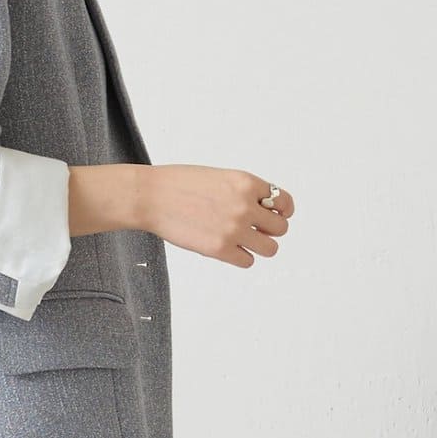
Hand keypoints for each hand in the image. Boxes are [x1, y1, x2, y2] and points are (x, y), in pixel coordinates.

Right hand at [138, 166, 294, 267]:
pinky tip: (229, 249)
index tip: (276, 216)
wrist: (152, 197)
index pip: (284, 201)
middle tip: (256, 231)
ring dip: (260, 247)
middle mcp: (244, 205)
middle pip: (280, 228)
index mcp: (246, 183)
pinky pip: (247, 261)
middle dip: (270, 230)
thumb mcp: (219, 177)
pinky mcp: (220, 249)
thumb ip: (242, 191)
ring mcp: (234, 229)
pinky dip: (242, 257)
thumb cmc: (179, 185)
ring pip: (269, 248)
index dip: (283, 211)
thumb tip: (261, 210)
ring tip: (245, 242)